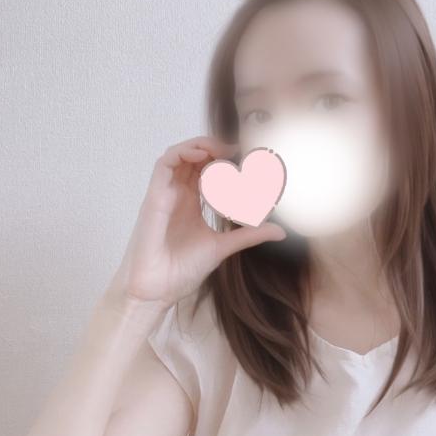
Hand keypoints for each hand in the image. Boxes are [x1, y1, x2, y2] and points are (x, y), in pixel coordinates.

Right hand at [101, 136, 286, 309]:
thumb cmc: (181, 271)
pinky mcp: (154, 197)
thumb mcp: (223, 247)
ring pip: (178, 155)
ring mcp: (165, 195)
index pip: (205, 169)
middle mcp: (177, 195)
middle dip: (214, 148)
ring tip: (222, 149)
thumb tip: (280, 231)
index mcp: (190, 204)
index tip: (247, 158)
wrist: (156, 290)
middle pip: (192, 158)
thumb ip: (248, 235)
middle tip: (238, 151)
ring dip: (199, 145)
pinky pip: (164, 164)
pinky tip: (201, 154)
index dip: (223, 158)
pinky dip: (182, 152)